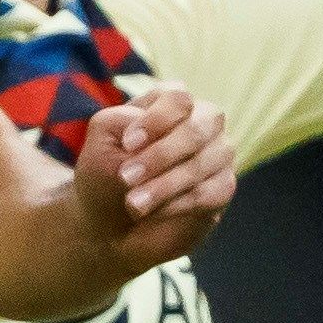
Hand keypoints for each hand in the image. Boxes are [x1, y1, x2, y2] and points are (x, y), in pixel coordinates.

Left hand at [70, 89, 234, 269]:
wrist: (110, 223)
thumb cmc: (106, 173)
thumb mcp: (101, 142)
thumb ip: (119, 121)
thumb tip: (142, 120)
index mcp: (170, 104)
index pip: (179, 98)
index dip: (156, 120)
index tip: (128, 144)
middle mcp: (202, 123)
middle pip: (200, 126)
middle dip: (161, 154)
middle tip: (126, 178)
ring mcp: (217, 154)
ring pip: (205, 161)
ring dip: (166, 184)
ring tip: (133, 203)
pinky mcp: (222, 188)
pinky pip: (213, 192)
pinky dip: (179, 204)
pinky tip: (154, 212)